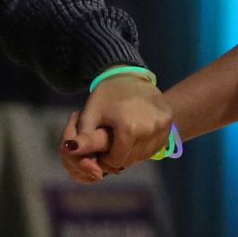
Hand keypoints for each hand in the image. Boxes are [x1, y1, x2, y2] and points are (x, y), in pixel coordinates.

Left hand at [60, 75, 175, 182]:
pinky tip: (135, 134)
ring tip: (122, 136)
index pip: (116, 160)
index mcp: (129, 127)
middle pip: (130, 160)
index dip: (105, 159)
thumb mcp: (90, 114)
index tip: (100, 149)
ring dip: (130, 152)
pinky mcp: (169, 126)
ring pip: (142, 156)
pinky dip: (142, 147)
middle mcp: (150, 129)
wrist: (131, 76)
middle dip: (117, 156)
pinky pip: (153, 148)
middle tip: (110, 142)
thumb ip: (82, 136)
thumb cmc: (106, 96)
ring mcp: (162, 128)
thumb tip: (68, 150)